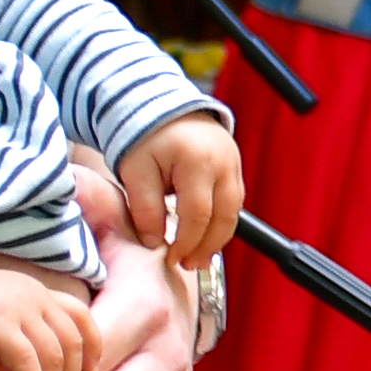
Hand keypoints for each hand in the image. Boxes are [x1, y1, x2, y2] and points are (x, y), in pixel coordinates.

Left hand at [129, 117, 243, 272]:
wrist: (161, 105)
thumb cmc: (145, 134)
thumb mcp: (135, 170)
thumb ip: (144, 207)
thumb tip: (154, 241)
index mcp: (198, 161)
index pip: (198, 214)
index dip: (186, 242)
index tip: (172, 259)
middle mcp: (224, 163)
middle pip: (224, 217)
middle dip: (207, 247)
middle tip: (189, 266)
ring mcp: (234, 164)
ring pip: (233, 212)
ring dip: (217, 238)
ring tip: (198, 258)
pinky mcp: (235, 167)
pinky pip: (233, 202)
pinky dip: (220, 222)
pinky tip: (205, 237)